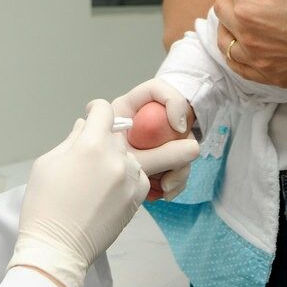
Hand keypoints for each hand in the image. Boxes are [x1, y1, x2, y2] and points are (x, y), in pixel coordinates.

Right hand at [8, 100, 148, 286]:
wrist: (56, 248)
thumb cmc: (44, 205)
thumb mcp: (47, 164)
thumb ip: (70, 140)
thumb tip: (84, 125)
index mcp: (90, 146)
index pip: (104, 111)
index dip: (96, 110)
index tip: (92, 116)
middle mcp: (116, 159)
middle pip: (116, 136)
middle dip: (103, 140)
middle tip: (89, 157)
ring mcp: (129, 180)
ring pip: (128, 156)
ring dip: (116, 160)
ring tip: (97, 179)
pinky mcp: (137, 199)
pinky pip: (138, 176)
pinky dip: (127, 177)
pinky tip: (110, 189)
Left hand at [111, 79, 198, 200]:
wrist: (91, 195)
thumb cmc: (101, 172)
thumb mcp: (134, 163)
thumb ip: (162, 155)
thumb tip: (195, 148)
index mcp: (128, 109)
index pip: (156, 90)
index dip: (172, 102)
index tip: (178, 128)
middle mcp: (142, 120)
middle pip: (176, 121)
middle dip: (180, 148)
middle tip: (174, 167)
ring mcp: (152, 138)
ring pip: (180, 144)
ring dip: (179, 169)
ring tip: (166, 188)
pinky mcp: (158, 156)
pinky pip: (176, 161)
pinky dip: (174, 178)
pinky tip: (165, 192)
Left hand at [214, 0, 286, 86]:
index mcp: (251, 10)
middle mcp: (249, 39)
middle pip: (223, 11)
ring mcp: (262, 63)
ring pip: (226, 44)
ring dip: (227, 25)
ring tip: (236, 14)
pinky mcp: (277, 78)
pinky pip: (243, 69)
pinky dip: (237, 55)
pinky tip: (244, 47)